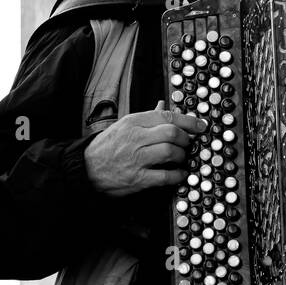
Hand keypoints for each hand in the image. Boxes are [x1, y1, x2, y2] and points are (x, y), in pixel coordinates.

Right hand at [84, 101, 207, 197]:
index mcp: (133, 122)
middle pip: (172, 133)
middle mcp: (135, 138)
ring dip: (182, 156)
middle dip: (186, 139)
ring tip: (182, 157)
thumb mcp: (123, 125)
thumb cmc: (106, 147)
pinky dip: (177, 175)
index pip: (167, 116)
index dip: (188, 121)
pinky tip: (179, 173)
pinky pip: (165, 176)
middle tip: (189, 143)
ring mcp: (136, 159)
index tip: (200, 125)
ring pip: (171, 152)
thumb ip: (146, 117)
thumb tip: (163, 105)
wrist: (85, 169)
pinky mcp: (137, 179)